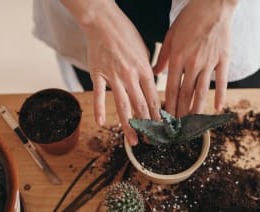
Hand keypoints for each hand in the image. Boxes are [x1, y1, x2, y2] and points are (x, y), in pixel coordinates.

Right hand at [62, 0, 160, 145]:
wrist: (103, 22)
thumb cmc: (125, 34)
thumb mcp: (144, 51)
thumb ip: (147, 70)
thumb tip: (152, 84)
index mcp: (144, 70)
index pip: (153, 98)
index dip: (158, 116)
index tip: (161, 129)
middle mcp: (131, 76)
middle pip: (141, 106)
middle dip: (147, 126)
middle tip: (150, 141)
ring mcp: (114, 77)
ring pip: (123, 106)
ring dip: (129, 125)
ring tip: (133, 140)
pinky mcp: (98, 75)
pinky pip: (99, 95)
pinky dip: (100, 109)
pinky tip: (101, 123)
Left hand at [153, 0, 236, 116]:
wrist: (213, 4)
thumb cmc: (190, 18)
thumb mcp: (171, 35)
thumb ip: (163, 56)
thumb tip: (155, 72)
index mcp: (178, 57)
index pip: (171, 88)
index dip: (168, 106)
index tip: (165, 118)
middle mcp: (193, 63)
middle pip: (185, 94)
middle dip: (180, 113)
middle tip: (177, 128)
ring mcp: (209, 62)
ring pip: (202, 91)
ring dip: (196, 109)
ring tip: (193, 123)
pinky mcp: (224, 59)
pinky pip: (222, 81)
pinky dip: (221, 96)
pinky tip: (218, 109)